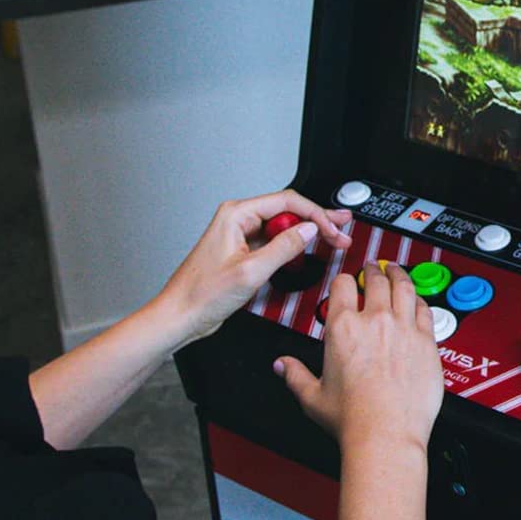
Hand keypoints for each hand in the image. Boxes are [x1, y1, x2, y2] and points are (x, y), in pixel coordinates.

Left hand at [149, 190, 351, 350]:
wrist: (179, 316)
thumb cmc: (200, 295)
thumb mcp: (250, 271)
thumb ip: (283, 248)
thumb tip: (308, 230)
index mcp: (236, 214)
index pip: (287, 203)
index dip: (315, 215)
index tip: (332, 229)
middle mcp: (238, 219)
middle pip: (287, 211)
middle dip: (316, 219)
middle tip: (341, 226)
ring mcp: (240, 236)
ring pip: (282, 226)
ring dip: (307, 233)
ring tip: (331, 237)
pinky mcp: (243, 252)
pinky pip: (273, 241)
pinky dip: (293, 245)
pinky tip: (307, 249)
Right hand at [275, 263, 443, 455]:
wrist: (386, 436)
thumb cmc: (352, 420)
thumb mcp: (313, 397)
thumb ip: (295, 375)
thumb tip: (282, 366)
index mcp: (343, 327)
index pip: (342, 284)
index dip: (343, 280)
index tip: (346, 282)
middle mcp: (374, 321)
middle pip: (375, 279)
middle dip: (372, 270)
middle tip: (373, 268)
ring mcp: (403, 328)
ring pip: (403, 287)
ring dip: (398, 274)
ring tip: (396, 270)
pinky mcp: (426, 342)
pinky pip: (425, 310)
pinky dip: (420, 300)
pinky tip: (418, 300)